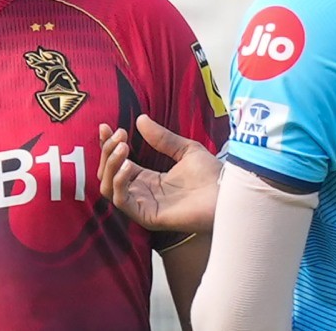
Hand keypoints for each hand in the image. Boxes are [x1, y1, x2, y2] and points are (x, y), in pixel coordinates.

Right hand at [97, 115, 221, 233]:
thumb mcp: (185, 149)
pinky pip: (121, 200)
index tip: (106, 126)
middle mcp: (141, 193)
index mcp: (147, 179)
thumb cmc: (214, 176)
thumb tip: (140, 119)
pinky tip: (129, 165)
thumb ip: (162, 137)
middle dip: (107, 151)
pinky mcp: (147, 216)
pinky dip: (119, 181)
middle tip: (120, 135)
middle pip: (107, 174)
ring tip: (123, 147)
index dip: (107, 145)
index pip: (116, 162)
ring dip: (110, 164)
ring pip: (108, 187)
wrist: (229, 193)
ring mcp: (143, 205)